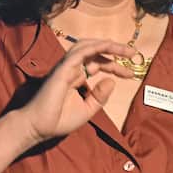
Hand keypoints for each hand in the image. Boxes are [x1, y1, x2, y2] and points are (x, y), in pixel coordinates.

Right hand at [16, 39, 135, 144]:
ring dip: (107, 45)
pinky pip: (80, 53)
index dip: (115, 66)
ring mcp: (66, 67)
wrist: (39, 127)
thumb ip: (100, 96)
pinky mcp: (62, 69)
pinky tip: (109, 47)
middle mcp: (72, 69)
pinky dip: (95, 48)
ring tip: (125, 49)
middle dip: (114, 51)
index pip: (98, 64)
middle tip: (133, 54)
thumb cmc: (59, 119)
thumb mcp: (88, 109)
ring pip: (87, 47)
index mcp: (77, 77)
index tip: (130, 74)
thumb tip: (112, 80)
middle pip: (95, 53)